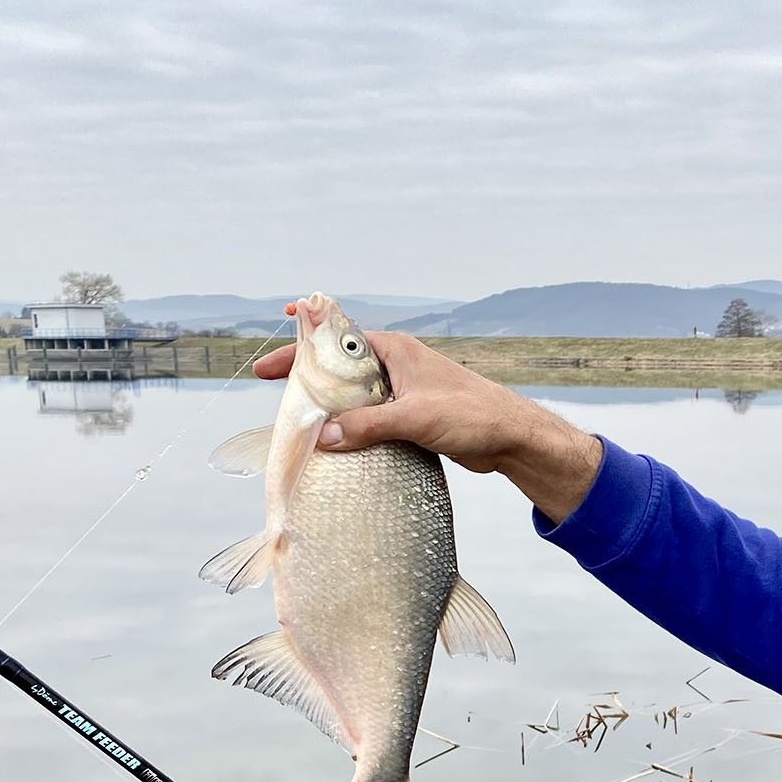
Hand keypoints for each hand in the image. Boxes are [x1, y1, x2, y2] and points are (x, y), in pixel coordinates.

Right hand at [254, 332, 601, 520]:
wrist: (511, 438)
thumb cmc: (472, 414)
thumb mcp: (414, 418)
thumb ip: (369, 425)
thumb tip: (324, 437)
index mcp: (395, 350)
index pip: (338, 340)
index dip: (302, 343)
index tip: (271, 356)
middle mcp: (396, 365)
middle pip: (340, 367)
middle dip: (309, 376)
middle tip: (275, 389)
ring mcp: (403, 391)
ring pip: (354, 395)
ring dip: (330, 405)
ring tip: (297, 419)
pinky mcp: (410, 416)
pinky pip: (370, 417)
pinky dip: (351, 425)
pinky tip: (336, 441)